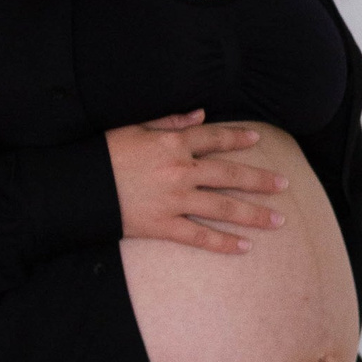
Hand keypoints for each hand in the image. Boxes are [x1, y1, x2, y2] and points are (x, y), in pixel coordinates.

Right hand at [107, 110, 287, 254]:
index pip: (213, 138)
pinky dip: (223, 243)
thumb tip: (199, 114)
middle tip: (284, 185)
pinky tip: (245, 247)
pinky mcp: (163, 226)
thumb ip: (169, 120)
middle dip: (260, 180)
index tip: (256, 137)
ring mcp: (174, 200)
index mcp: (172, 143)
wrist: (77, 187)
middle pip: (229, 175)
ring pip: (223, 207)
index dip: (236, 137)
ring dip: (253, 214)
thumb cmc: (102, 153)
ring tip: (278, 221)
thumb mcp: (133, 127)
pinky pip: (200, 237)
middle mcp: (180, 171)